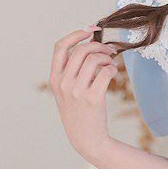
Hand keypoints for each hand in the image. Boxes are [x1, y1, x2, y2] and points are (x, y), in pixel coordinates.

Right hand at [50, 27, 118, 161]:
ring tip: (110, 62)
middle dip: (98, 45)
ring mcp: (77, 91)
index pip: (60, 46)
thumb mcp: (66, 91)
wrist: (86, 137)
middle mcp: (63, 83)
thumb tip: (90, 44)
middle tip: (108, 50)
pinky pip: (105, 72)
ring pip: (94, 59)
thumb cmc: (79, 111)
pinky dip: (112, 68)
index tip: (90, 30)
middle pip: (81, 50)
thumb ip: (72, 70)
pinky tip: (112, 72)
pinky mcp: (93, 98)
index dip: (76, 34)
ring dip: (106, 57)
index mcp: (54, 78)